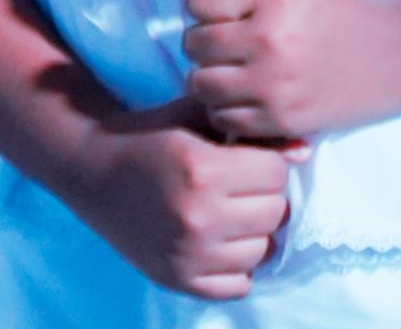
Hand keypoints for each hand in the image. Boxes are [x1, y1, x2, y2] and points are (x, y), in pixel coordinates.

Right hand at [70, 94, 294, 299]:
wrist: (95, 171)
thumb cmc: (153, 134)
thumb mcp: (199, 115)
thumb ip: (253, 130)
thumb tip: (305, 151)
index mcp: (203, 169)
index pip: (275, 173)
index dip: (267, 161)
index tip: (247, 157)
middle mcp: (197, 216)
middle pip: (274, 212)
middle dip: (264, 194)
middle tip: (240, 184)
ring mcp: (187, 255)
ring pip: (262, 250)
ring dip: (254, 231)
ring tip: (230, 211)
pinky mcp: (177, 280)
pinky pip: (239, 284)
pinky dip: (236, 265)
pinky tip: (219, 240)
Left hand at [183, 0, 400, 140]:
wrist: (394, 54)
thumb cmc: (341, 7)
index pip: (198, 0)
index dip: (206, 5)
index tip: (223, 10)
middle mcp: (269, 39)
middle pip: (194, 44)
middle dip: (204, 40)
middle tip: (227, 41)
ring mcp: (274, 84)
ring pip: (202, 84)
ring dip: (210, 77)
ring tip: (232, 69)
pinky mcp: (281, 120)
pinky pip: (223, 117)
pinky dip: (227, 108)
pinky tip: (247, 94)